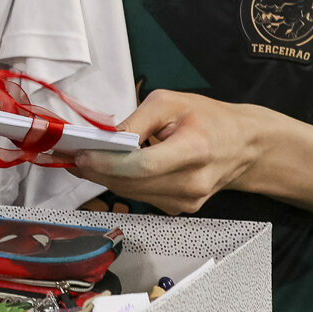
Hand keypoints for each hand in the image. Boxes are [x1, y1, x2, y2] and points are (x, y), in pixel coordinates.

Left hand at [66, 90, 271, 215]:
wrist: (244, 146)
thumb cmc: (209, 118)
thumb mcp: (171, 102)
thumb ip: (136, 121)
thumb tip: (103, 138)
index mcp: (193, 151)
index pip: (141, 166)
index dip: (107, 164)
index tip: (80, 156)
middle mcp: (191, 183)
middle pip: (131, 184)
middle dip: (96, 171)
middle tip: (69, 157)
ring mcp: (187, 201)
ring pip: (132, 194)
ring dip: (105, 178)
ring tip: (83, 161)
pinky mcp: (181, 209)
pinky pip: (142, 197)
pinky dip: (123, 184)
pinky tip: (110, 169)